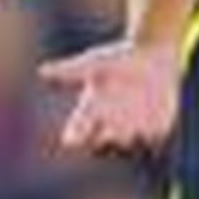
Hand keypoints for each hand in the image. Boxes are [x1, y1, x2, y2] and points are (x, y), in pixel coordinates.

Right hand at [40, 39, 180, 153]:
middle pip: (102, 144)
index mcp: (92, 111)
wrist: (152, 52)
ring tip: (130, 130)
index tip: (73, 138)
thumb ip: (69, 70)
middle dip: (103, 140)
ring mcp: (134, 128)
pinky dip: (152, 138)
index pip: (76, 134)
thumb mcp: (93, 62)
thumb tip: (41, 71)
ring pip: (127, 146)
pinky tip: (152, 129)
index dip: (75, 137)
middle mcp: (110, 124)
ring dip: (128, 139)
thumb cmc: (119, 57)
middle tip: (106, 132)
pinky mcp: (156, 127)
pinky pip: (154, 141)